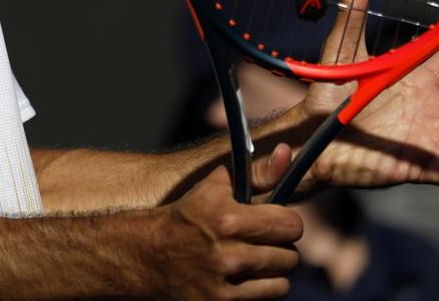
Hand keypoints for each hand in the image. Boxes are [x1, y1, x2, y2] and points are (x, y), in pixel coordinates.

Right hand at [159, 147, 304, 299]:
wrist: (149, 254)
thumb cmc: (185, 217)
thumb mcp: (213, 188)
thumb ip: (254, 172)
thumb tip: (287, 152)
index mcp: (227, 218)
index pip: (289, 225)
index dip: (289, 223)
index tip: (281, 223)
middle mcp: (227, 252)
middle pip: (290, 256)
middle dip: (282, 248)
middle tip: (268, 243)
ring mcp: (224, 281)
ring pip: (282, 282)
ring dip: (273, 271)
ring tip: (259, 262)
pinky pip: (265, 297)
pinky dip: (262, 289)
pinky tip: (248, 277)